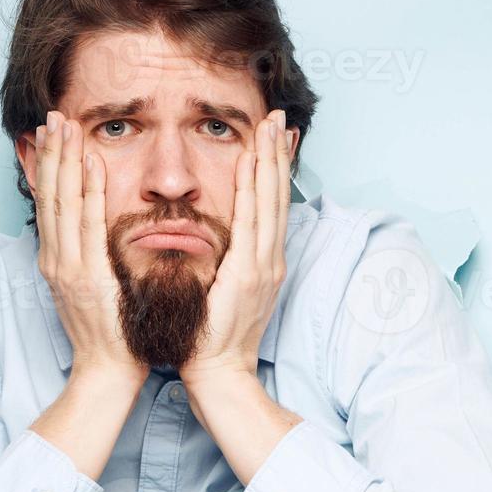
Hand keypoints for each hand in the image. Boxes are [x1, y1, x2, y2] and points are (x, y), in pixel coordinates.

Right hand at [32, 110, 148, 390]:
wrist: (108, 372)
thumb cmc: (111, 334)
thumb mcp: (95, 289)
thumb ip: (91, 259)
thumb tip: (96, 233)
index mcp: (58, 262)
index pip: (50, 204)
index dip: (49, 167)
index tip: (50, 135)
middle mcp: (57, 260)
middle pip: (50, 196)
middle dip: (50, 153)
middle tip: (52, 116)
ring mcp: (68, 268)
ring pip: (63, 203)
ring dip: (64, 161)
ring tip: (64, 127)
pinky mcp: (85, 277)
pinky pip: (88, 226)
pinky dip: (88, 192)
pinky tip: (91, 165)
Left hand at [179, 109, 292, 389]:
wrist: (219, 372)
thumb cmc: (212, 338)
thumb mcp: (223, 294)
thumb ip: (225, 266)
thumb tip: (218, 246)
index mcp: (262, 263)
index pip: (270, 207)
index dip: (274, 172)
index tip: (275, 140)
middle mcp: (269, 259)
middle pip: (277, 196)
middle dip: (277, 155)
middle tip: (279, 119)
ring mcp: (263, 264)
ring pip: (269, 201)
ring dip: (271, 161)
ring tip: (271, 127)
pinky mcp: (250, 272)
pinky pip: (253, 220)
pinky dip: (256, 188)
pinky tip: (254, 162)